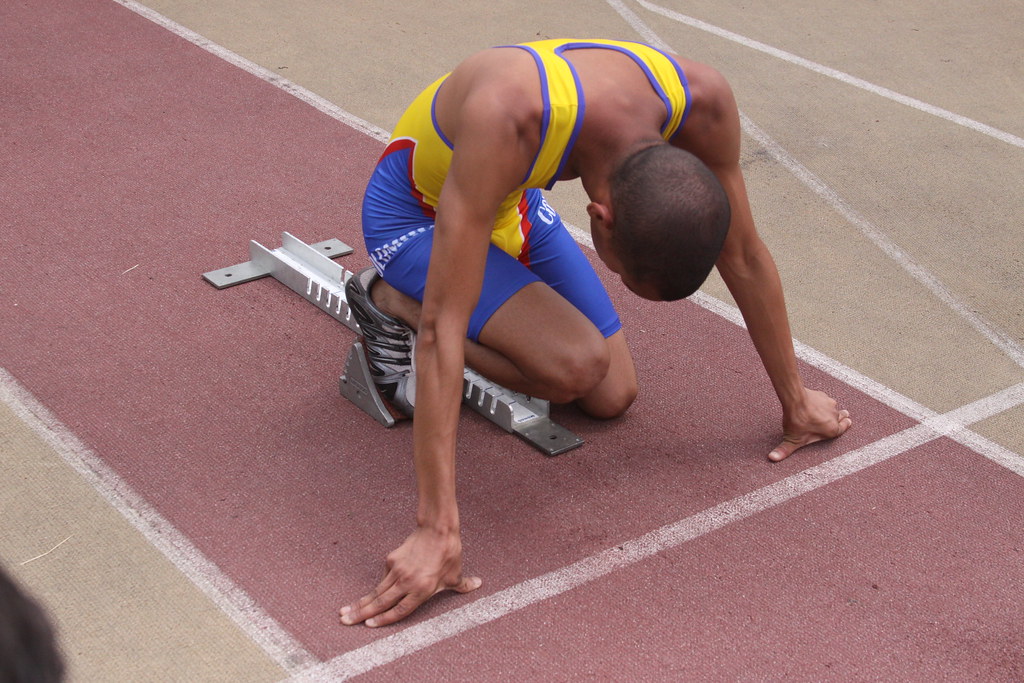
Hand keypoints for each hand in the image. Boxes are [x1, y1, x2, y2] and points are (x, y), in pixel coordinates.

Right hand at [340, 526, 481, 627]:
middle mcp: (407, 582)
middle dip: (361, 613)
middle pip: (381, 602)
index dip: (384, 620)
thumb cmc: (449, 553)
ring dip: (361, 602)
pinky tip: (371, 594)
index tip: (369, 626)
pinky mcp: (392, 559)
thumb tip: (477, 585)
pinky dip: (378, 587)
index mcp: (422, 590)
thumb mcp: (456, 573)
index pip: (400, 610)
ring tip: (345, 611)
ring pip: (377, 591)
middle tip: (344, 621)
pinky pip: (385, 577)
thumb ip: (462, 585)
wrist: (438, 528)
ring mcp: (397, 570)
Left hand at [769, 388, 851, 461]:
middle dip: (841, 417)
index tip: (848, 422)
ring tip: (822, 412)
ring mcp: (830, 404)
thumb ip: (784, 451)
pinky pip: (825, 400)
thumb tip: (772, 458)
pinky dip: (821, 402)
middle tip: (841, 416)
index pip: (844, 427)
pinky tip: (813, 404)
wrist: (795, 399)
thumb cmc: (797, 421)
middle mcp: (835, 416)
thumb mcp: (792, 440)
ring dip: (830, 410)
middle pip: (842, 416)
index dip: (845, 425)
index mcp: (832, 429)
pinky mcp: (823, 395)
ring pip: (834, 407)